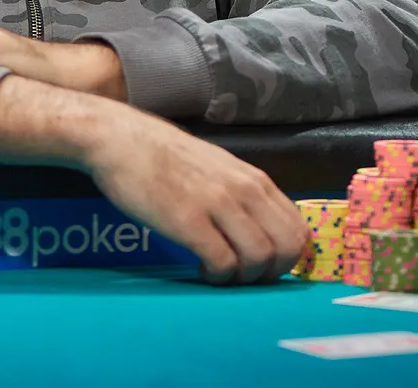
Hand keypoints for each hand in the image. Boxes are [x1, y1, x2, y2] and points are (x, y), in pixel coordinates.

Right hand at [82, 107, 308, 284]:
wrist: (119, 138)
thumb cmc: (163, 153)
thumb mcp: (216, 166)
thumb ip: (240, 191)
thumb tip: (259, 226)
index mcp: (253, 178)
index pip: (298, 228)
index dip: (288, 257)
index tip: (264, 266)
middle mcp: (244, 190)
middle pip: (287, 248)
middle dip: (272, 274)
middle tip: (245, 277)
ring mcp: (218, 204)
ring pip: (260, 258)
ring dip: (243, 278)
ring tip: (220, 273)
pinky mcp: (189, 221)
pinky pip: (223, 263)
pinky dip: (217, 277)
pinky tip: (200, 269)